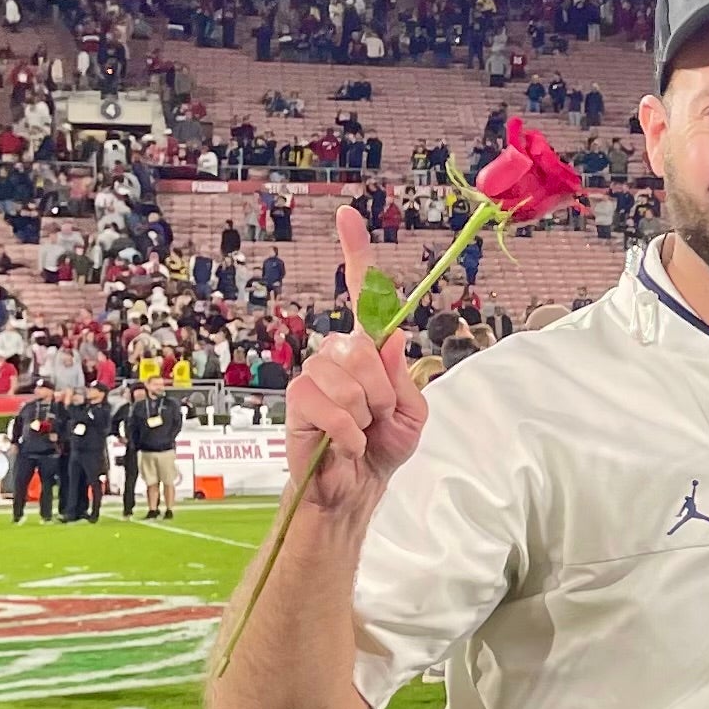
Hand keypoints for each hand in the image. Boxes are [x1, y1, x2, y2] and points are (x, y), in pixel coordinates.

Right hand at [281, 204, 425, 513]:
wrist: (356, 491)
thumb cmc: (382, 449)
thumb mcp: (411, 412)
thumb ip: (403, 375)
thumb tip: (389, 337)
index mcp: (366, 351)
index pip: (362, 296)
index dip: (355, 254)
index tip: (348, 217)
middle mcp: (335, 355)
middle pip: (363, 348)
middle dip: (384, 391)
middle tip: (381, 418)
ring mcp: (313, 375)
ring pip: (349, 377)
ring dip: (368, 413)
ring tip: (362, 434)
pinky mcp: (297, 401)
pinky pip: (332, 405)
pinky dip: (350, 432)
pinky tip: (347, 446)